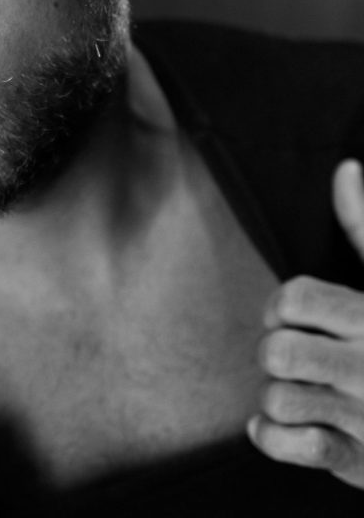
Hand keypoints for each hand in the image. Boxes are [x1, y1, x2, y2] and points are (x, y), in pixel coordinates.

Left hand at [248, 159, 363, 487]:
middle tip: (300, 357)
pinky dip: (274, 436)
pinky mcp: (359, 463)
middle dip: (276, 352)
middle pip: (275, 351)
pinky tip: (294, 425)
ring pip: (275, 396)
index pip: (293, 300)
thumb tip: (345, 168)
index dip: (280, 307)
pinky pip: (282, 444)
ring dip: (280, 395)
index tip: (290, 317)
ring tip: (308, 391)